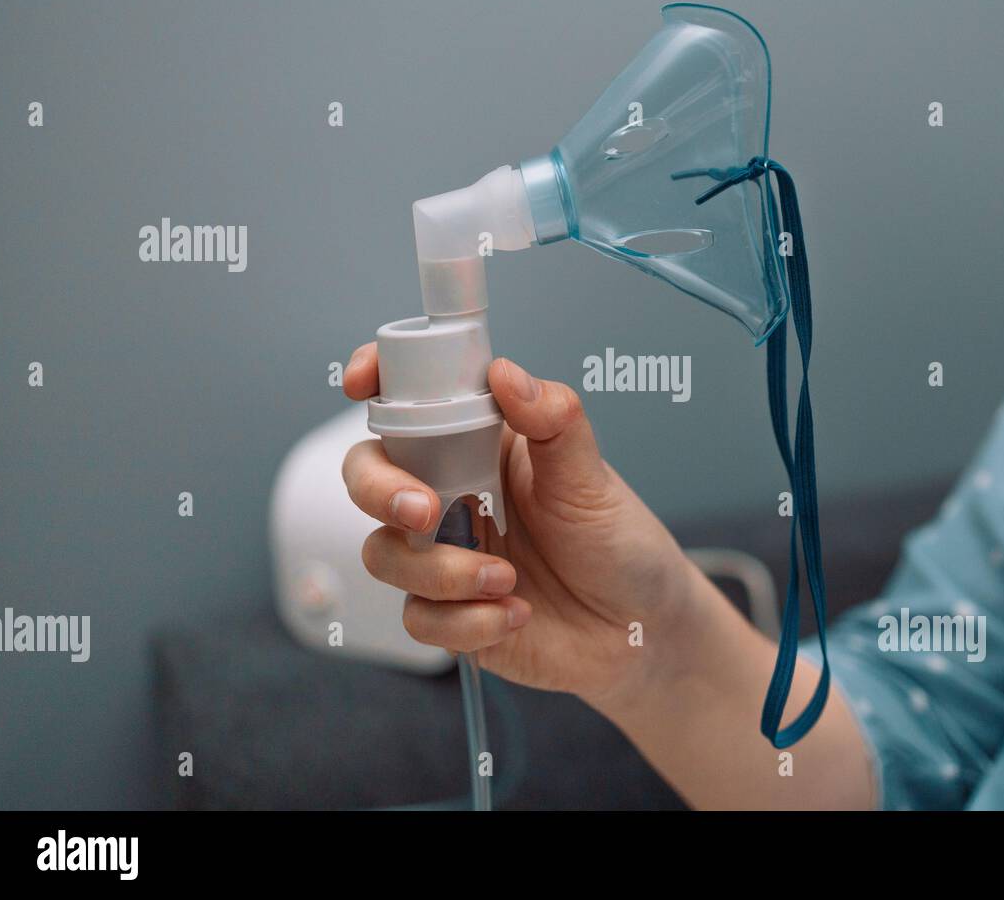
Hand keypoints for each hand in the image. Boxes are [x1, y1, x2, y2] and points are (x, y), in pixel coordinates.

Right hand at [341, 344, 717, 711]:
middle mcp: (452, 493)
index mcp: (481, 444)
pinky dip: (467, 621)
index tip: (362, 383)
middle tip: (427, 512)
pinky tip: (516, 615)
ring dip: (443, 572)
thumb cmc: (619, 543)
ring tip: (508, 580)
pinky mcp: (448, 613)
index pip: (412, 399)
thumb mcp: (593, 478)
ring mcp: (445, 553)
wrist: (642, 629)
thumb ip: (553, 421)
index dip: (376, 379)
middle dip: (382, 491)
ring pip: (384, 553)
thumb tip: (505, 374)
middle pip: (369, 474)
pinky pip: (418, 617)